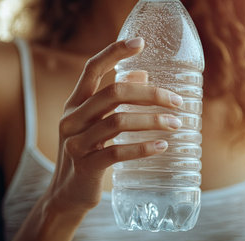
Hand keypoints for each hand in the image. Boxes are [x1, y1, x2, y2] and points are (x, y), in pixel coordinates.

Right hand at [47, 38, 183, 213]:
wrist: (68, 193)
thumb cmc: (88, 152)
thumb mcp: (97, 123)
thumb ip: (115, 100)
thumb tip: (142, 73)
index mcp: (75, 103)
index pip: (92, 68)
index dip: (115, 52)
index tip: (141, 42)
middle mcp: (72, 118)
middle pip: (113, 93)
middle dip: (150, 94)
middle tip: (177, 101)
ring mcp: (76, 142)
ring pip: (118, 121)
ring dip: (152, 121)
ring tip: (176, 124)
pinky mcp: (86, 165)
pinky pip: (118, 152)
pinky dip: (143, 148)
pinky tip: (162, 146)